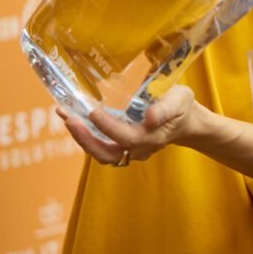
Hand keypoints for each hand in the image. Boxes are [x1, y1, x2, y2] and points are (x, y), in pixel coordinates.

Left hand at [57, 85, 200, 166]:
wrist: (186, 121)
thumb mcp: (180, 100)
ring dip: (82, 138)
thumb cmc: (181, 107)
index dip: (108, 126)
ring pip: (101, 153)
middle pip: (107, 153)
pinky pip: (100, 146)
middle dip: (86, 139)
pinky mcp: (121, 146)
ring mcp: (129, 150)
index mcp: (152, 137)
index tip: (93, 111)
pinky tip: (73, 117)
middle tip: (69, 119)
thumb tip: (150, 117)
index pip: (126, 136)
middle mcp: (138, 149)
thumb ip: (166, 108)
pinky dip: (85, 135)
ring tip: (66, 116)